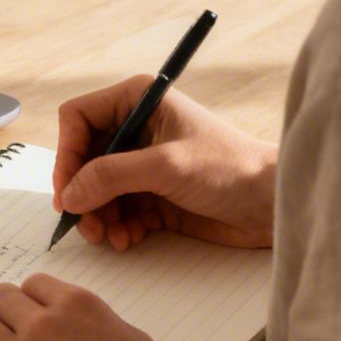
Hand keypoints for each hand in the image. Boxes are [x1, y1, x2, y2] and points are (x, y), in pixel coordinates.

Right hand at [55, 79, 276, 250]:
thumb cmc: (230, 168)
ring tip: (109, 237)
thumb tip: (69, 195)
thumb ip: (112, 176)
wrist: (272, 204)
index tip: (67, 191)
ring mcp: (145, 163)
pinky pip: (118, 209)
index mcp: (138, 101)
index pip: (78, 119)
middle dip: (82, 193)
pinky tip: (128, 239)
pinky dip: (117, 226)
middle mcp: (137, 128)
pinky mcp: (154, 194)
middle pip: (84, 158)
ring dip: (98, 215)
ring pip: (97, 188)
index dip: (67, 154)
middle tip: (86, 224)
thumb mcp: (166, 166)